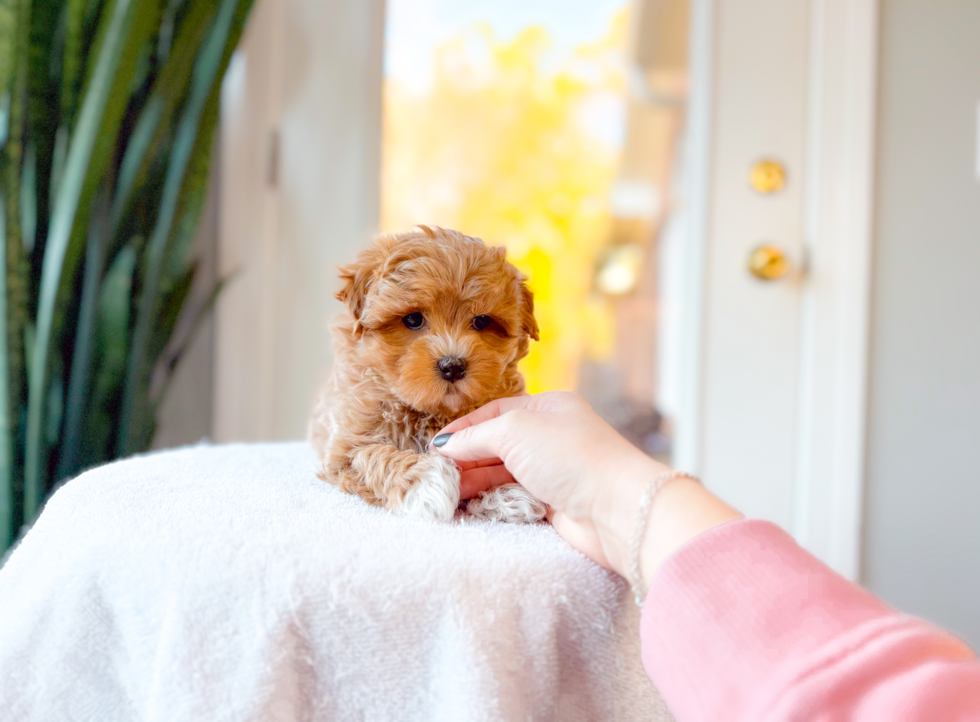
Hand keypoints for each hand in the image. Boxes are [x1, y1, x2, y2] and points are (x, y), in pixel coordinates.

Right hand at [431, 391, 666, 577]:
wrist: (614, 508)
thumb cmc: (571, 456)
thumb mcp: (516, 430)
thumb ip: (476, 436)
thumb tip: (446, 445)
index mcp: (549, 407)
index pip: (496, 413)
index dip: (465, 429)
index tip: (436, 447)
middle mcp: (551, 436)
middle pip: (497, 444)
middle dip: (467, 457)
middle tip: (438, 474)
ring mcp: (553, 470)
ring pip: (503, 472)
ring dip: (474, 480)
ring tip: (448, 493)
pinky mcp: (553, 503)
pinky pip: (512, 497)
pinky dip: (491, 499)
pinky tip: (470, 504)